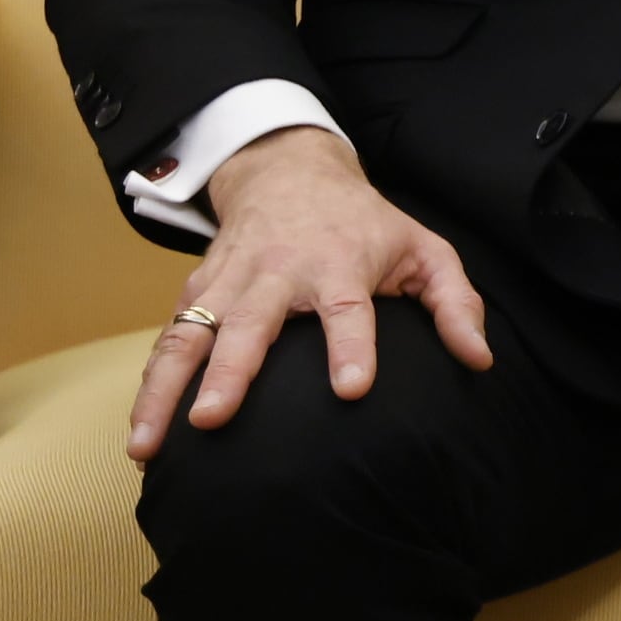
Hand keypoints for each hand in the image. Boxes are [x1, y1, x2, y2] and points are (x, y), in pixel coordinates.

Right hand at [125, 125, 492, 467]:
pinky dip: (149, 385)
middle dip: (230, 373)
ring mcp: (228, 282)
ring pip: (189, 336)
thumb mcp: (424, 250)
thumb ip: (456, 303)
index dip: (352, 347)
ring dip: (164, 391)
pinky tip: (140, 433)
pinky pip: (168, 340)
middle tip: (213, 420)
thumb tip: (480, 359)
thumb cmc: (366, 225)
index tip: (353, 389)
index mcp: (339, 264)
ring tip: (146, 447)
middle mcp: (277, 273)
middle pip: (250, 325)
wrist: (290, 173)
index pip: (349, 308)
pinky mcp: (195, 291)